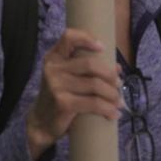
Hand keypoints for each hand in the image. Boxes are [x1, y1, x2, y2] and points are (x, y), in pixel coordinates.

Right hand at [25, 28, 119, 160]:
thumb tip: (117, 68)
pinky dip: (108, 109)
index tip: (103, 47)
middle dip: (110, 75)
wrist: (42, 122)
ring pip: (95, 85)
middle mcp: (53, 68)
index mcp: (53, 57)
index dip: (87, 38)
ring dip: (112, 94)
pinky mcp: (63, 103)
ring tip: (119, 101)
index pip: (68, 37)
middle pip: (90, 64)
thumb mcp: (67, 78)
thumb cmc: (60, 96)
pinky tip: (113, 114)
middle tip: (118, 84)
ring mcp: (56, 86)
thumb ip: (87, 70)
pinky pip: (93, 103)